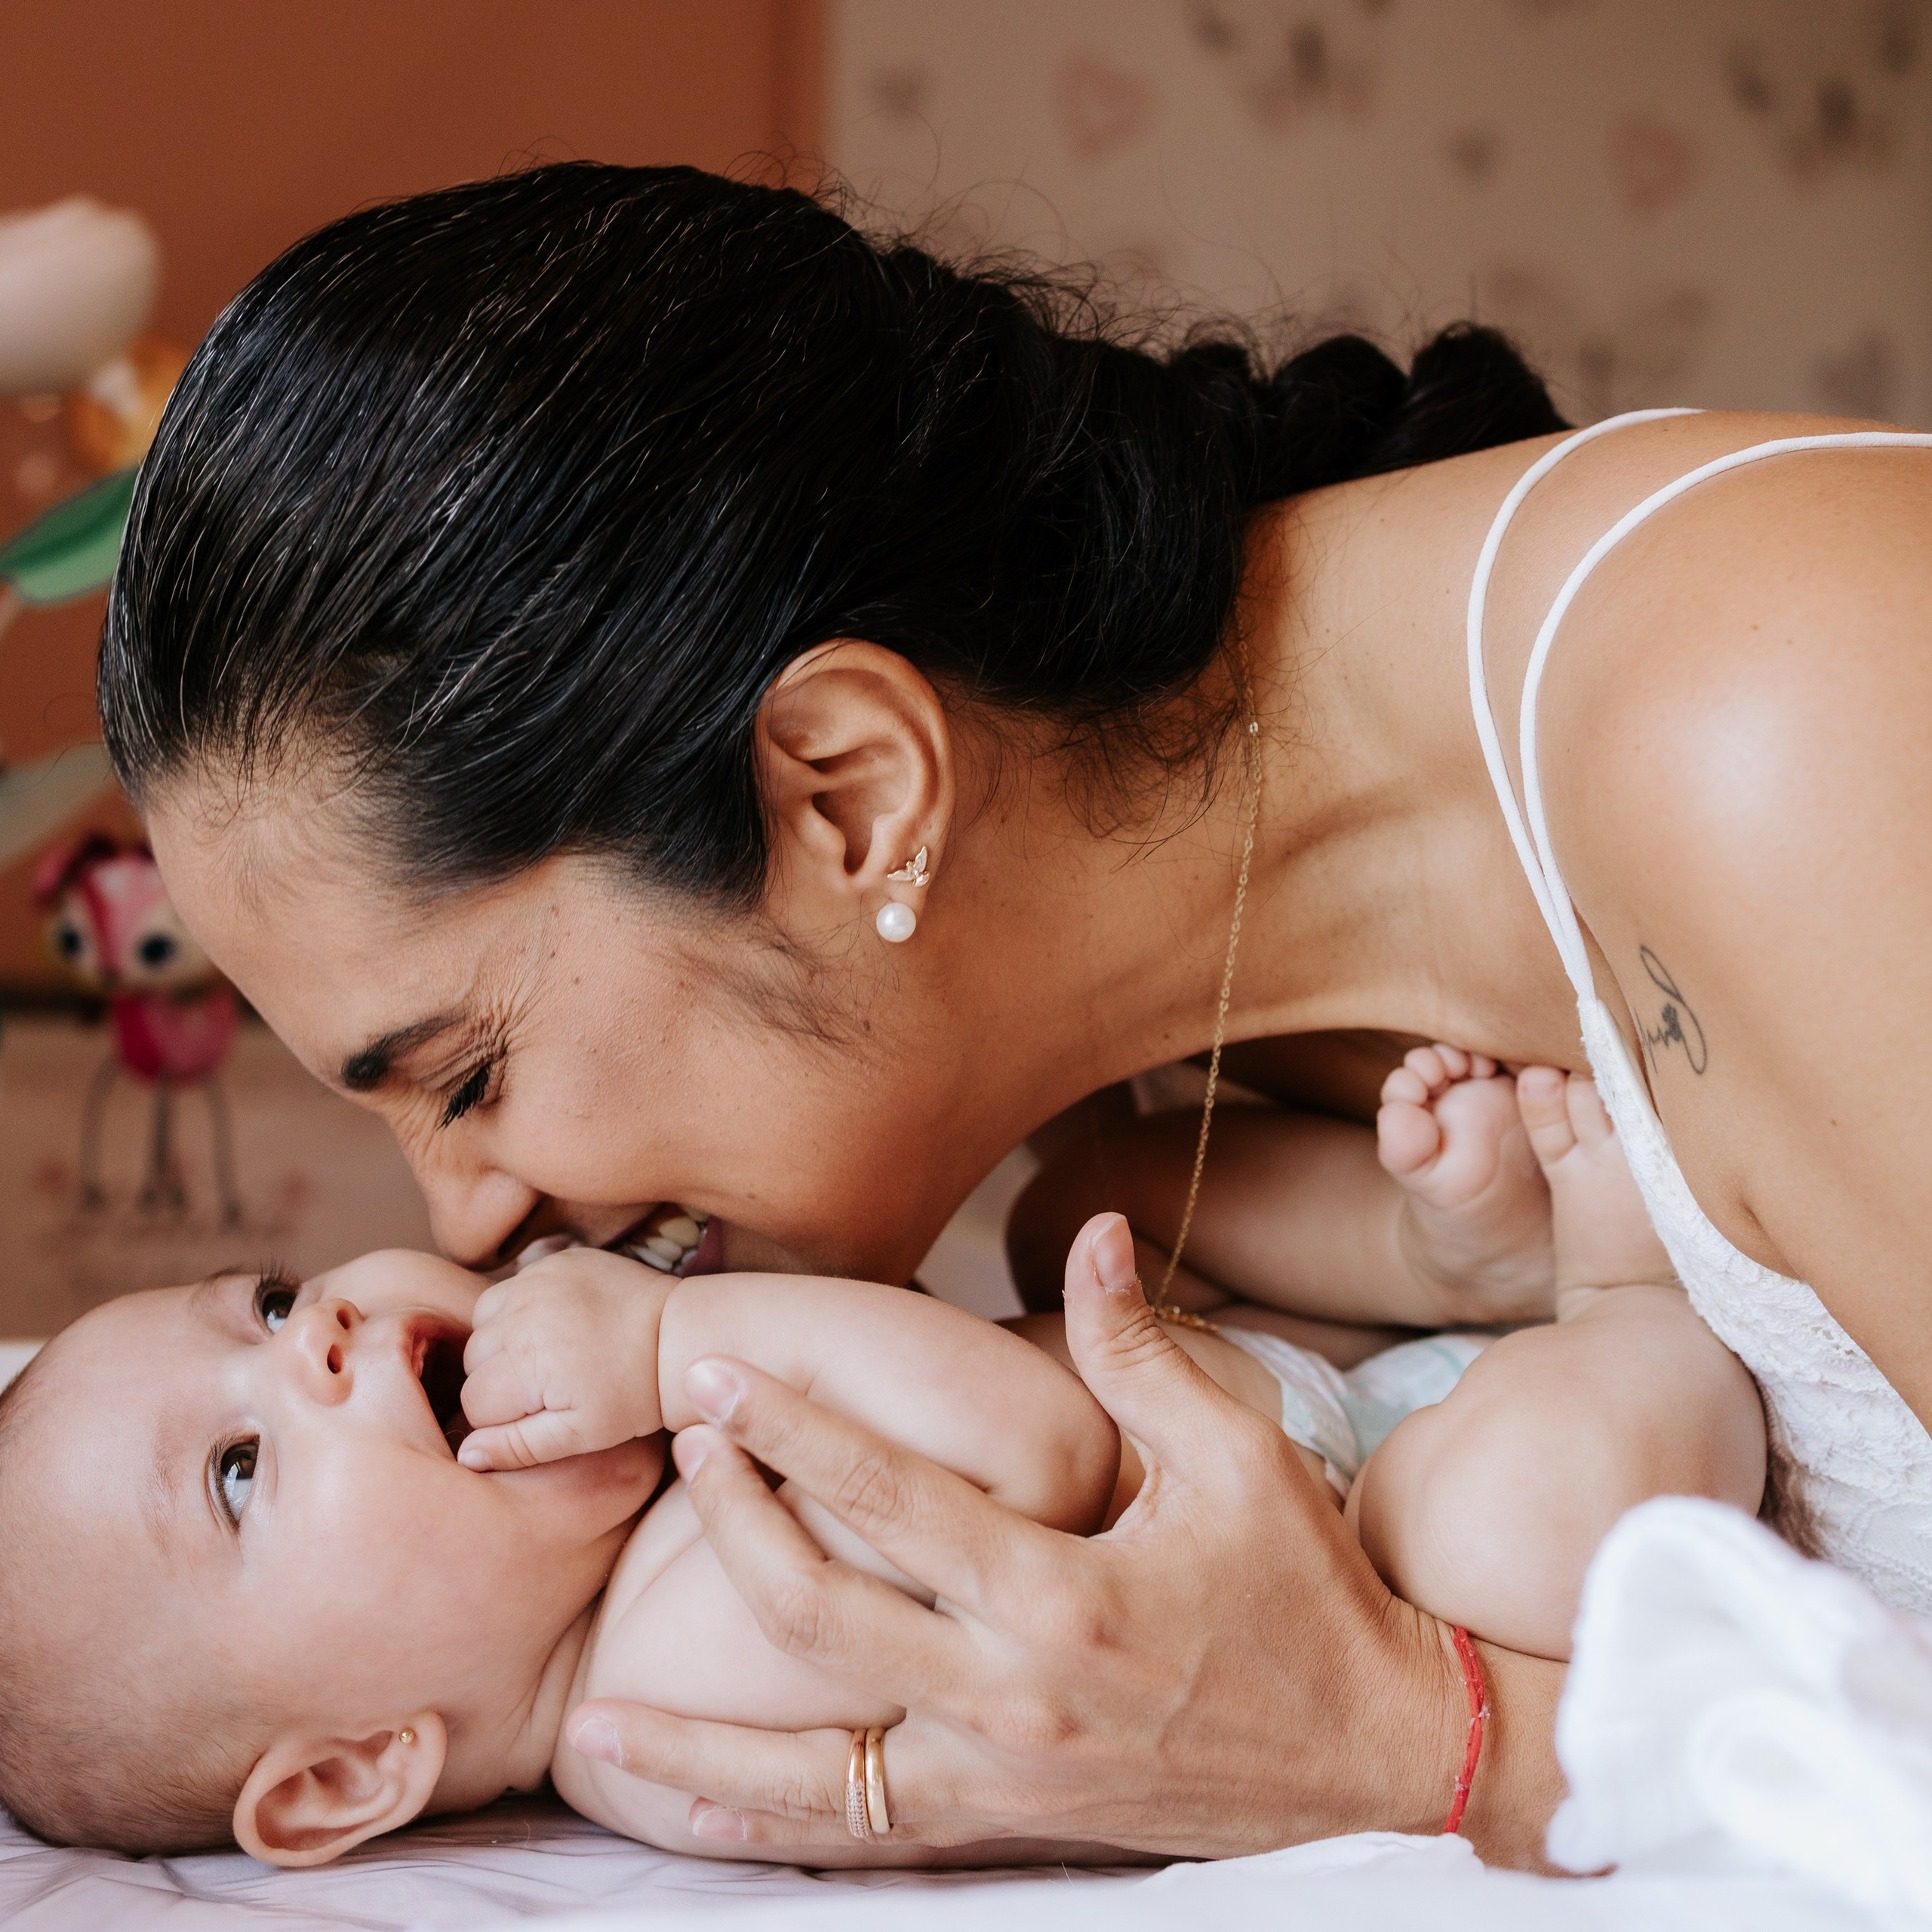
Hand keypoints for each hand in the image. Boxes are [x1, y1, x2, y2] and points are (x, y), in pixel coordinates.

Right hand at [459, 1247, 674, 1469]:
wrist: (678, 1334)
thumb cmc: (634, 1393)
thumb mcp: (581, 1434)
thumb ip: (518, 1447)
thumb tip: (466, 1455)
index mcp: (524, 1362)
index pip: (475, 1403)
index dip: (503, 1418)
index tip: (543, 1414)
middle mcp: (520, 1314)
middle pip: (473, 1362)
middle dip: (501, 1381)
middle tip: (550, 1387)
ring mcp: (535, 1280)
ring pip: (483, 1324)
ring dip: (502, 1344)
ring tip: (547, 1359)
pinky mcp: (552, 1262)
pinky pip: (508, 1289)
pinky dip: (517, 1311)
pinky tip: (552, 1328)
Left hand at [561, 1215, 1564, 1864]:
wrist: (1375, 1744)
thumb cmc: (1306, 1589)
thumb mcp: (1241, 1452)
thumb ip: (1139, 1349)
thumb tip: (1094, 1231)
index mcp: (1064, 1592)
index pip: (891, 1498)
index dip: (793, 1431)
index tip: (719, 1380)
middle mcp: (1013, 1695)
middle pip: (823, 1611)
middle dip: (735, 1524)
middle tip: (680, 1445)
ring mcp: (1001, 1776)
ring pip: (815, 1763)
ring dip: (703, 1736)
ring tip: (598, 1713)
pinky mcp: (1008, 1823)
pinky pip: (864, 1828)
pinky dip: (770, 1822)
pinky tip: (692, 1809)